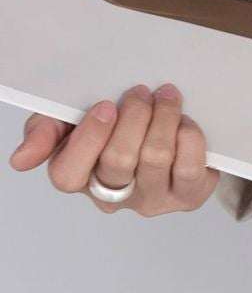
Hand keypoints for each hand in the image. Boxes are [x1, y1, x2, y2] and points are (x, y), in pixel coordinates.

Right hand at [7, 82, 219, 215]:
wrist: (163, 126)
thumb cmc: (113, 125)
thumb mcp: (71, 120)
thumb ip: (44, 131)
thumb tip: (19, 160)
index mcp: (79, 178)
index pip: (68, 175)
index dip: (87, 138)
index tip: (104, 106)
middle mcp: (114, 197)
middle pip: (118, 160)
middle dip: (133, 116)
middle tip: (139, 92)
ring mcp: (152, 200)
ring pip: (156, 158)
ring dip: (163, 117)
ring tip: (165, 96)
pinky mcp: (188, 198)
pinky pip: (191, 168)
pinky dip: (189, 137)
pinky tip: (184, 123)